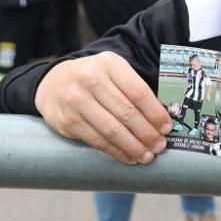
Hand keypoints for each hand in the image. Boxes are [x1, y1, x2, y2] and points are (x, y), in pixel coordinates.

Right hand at [35, 52, 172, 164]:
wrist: (53, 82)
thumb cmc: (94, 79)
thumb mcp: (113, 71)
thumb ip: (134, 88)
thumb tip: (162, 118)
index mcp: (110, 64)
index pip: (138, 91)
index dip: (155, 112)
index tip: (167, 127)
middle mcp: (91, 79)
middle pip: (127, 112)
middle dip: (147, 133)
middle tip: (160, 146)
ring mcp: (76, 100)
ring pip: (112, 129)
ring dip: (133, 146)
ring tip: (147, 156)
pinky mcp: (68, 121)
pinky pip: (97, 140)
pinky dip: (116, 151)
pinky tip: (129, 157)